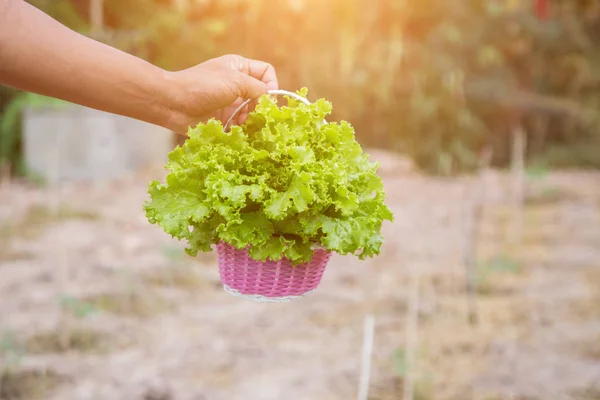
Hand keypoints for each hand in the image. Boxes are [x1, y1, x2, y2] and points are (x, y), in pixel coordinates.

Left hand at [163, 54, 278, 134]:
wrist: (173, 104)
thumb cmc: (202, 86)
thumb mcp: (234, 81)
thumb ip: (257, 88)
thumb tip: (270, 98)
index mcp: (239, 68)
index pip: (266, 72)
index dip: (272, 84)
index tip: (268, 99)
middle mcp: (236, 84)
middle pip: (261, 95)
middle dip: (261, 106)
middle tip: (256, 114)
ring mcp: (229, 102)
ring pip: (252, 112)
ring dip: (251, 119)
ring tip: (243, 124)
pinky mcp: (222, 118)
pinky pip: (240, 125)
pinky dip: (241, 129)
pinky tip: (236, 131)